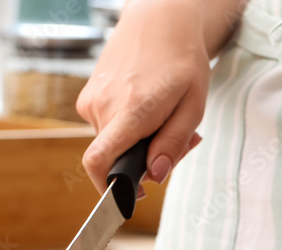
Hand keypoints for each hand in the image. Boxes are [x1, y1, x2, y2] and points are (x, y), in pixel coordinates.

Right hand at [75, 0, 210, 193]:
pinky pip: (107, 127)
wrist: (159, 20)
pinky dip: (127, 127)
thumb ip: (173, 143)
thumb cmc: (181, 60)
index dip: (110, 189)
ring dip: (139, 142)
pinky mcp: (88, 96)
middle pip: (115, 157)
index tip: (129, 197)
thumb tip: (156, 174)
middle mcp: (103, 107)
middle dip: (145, 160)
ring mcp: (91, 100)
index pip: (99, 162)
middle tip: (177, 143)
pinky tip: (146, 106)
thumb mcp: (193, 105)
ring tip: (165, 117)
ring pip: (112, 142)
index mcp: (130, 111)